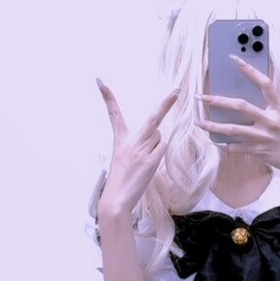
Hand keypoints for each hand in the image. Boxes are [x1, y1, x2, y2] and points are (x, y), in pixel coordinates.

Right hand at [96, 78, 179, 212]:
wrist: (116, 198)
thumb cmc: (121, 179)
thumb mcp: (123, 157)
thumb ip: (139, 144)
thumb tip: (158, 136)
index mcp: (120, 140)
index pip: (113, 114)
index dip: (107, 98)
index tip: (101, 82)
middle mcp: (130, 142)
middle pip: (153, 119)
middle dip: (166, 104)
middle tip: (178, 91)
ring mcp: (141, 150)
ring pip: (159, 137)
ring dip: (157, 145)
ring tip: (145, 161)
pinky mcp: (150, 161)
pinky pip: (162, 149)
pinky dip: (159, 154)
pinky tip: (150, 165)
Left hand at [195, 54, 279, 178]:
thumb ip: (268, 111)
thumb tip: (244, 106)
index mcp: (279, 109)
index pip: (265, 84)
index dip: (250, 70)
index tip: (235, 59)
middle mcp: (270, 121)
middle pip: (240, 106)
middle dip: (218, 101)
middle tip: (201, 97)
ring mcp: (263, 137)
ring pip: (231, 129)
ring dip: (212, 126)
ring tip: (199, 123)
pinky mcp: (259, 151)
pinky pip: (236, 147)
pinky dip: (226, 145)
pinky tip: (219, 142)